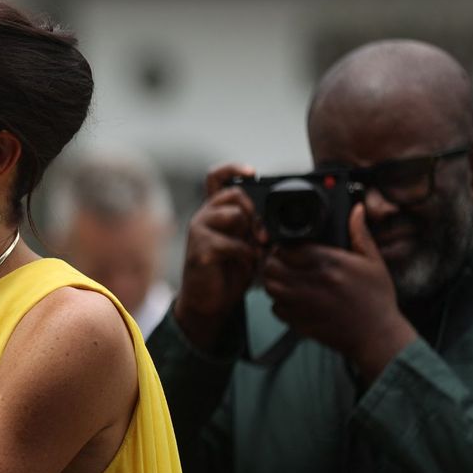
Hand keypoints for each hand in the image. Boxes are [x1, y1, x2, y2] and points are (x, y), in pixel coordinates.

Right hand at [173, 164, 265, 350]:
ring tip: (255, 250)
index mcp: (215, 212)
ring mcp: (198, 232)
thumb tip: (273, 218)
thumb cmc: (228, 271)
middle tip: (263, 234)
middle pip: (233, 194)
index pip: (217, 177)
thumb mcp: (246, 243)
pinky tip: (246, 265)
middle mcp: (203, 217)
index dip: (233, 169)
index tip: (252, 173)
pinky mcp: (200, 250)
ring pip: (233, 214)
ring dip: (251, 233)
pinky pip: (232, 243)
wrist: (208, 303)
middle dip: (255, 211)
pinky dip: (246, 256)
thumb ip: (253, 226)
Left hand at [261, 205, 417, 380]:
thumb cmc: (377, 299)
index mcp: (329, 263)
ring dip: (274, 280)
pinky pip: (275, 308)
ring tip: (286, 279)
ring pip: (269, 286)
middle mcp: (312, 282)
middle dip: (274, 261)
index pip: (288, 247)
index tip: (290, 248)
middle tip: (284, 262)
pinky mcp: (300, 321)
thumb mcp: (373, 262)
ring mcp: (303, 303)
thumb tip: (355, 210)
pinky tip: (292, 299)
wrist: (378, 336)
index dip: (285, 246)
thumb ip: (359, 234)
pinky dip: (279, 303)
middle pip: (272, 265)